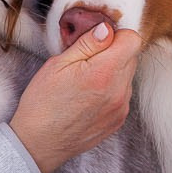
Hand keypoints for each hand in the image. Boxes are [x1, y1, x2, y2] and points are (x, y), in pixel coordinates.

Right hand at [10, 19, 143, 172]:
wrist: (39, 143)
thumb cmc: (43, 103)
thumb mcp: (57, 64)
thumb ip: (87, 44)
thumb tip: (106, 29)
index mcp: (104, 73)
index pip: (132, 40)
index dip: (115, 35)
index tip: (98, 40)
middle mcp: (120, 91)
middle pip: (131, 57)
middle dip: (112, 52)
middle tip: (85, 60)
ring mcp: (121, 108)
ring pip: (127, 76)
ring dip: (112, 72)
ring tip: (84, 82)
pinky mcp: (119, 120)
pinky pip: (122, 94)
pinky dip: (110, 90)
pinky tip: (87, 97)